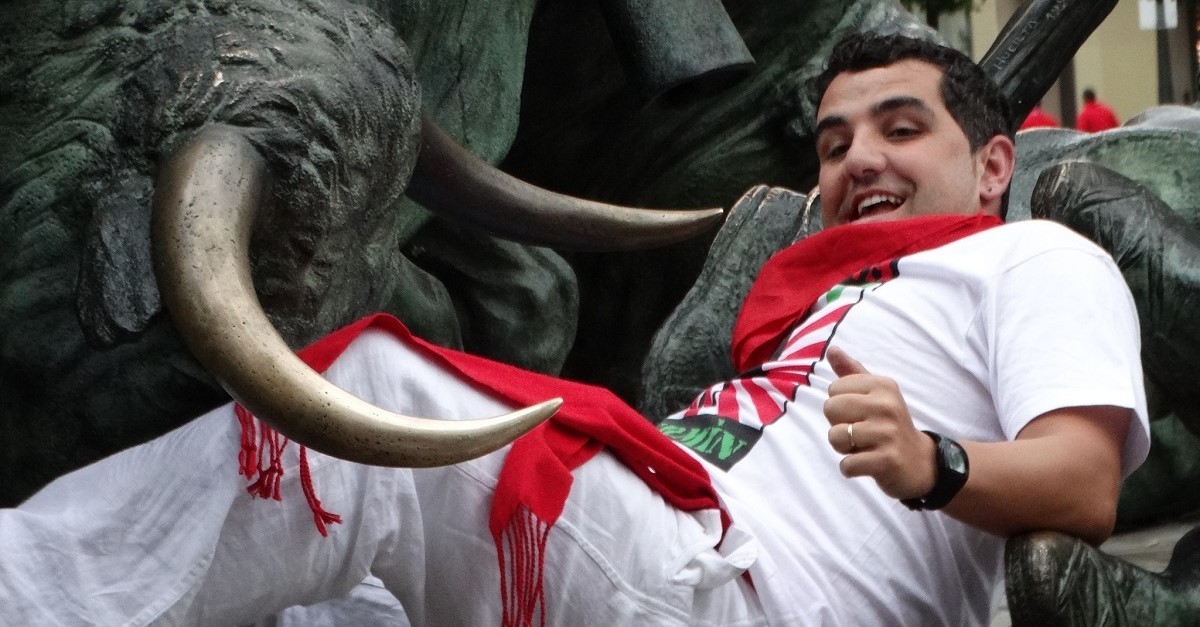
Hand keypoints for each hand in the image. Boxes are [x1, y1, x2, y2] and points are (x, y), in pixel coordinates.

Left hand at [823, 346, 936, 500]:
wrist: (921, 463)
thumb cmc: (889, 426)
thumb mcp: (876, 395)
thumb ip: (852, 372)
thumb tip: (832, 349)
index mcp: (883, 385)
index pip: (833, 389)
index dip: (840, 406)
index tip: (861, 415)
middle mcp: (887, 405)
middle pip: (830, 409)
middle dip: (838, 426)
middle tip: (861, 434)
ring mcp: (888, 433)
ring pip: (835, 437)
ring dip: (843, 449)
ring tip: (864, 448)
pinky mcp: (887, 460)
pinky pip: (847, 464)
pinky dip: (850, 468)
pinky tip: (867, 464)